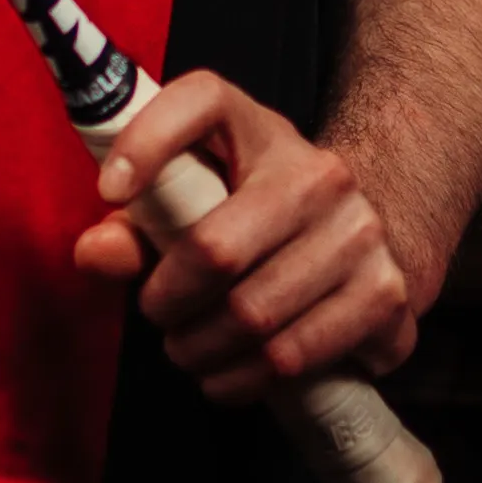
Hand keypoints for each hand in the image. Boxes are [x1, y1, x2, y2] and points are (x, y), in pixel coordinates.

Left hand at [72, 66, 425, 403]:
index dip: (148, 140)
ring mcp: (362, 234)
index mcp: (261, 132)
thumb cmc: (256, 221)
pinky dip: (245, 381)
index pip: (203, 101)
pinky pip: (293, 357)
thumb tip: (96, 254)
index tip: (110, 190)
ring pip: (251, 316)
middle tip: (158, 316)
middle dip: (166, 302)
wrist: (364, 240)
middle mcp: (321, 174)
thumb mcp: (197, 207)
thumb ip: (136, 228)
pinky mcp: (386, 295)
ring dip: (200, 351)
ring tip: (190, 351)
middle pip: (215, 249)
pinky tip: (230, 375)